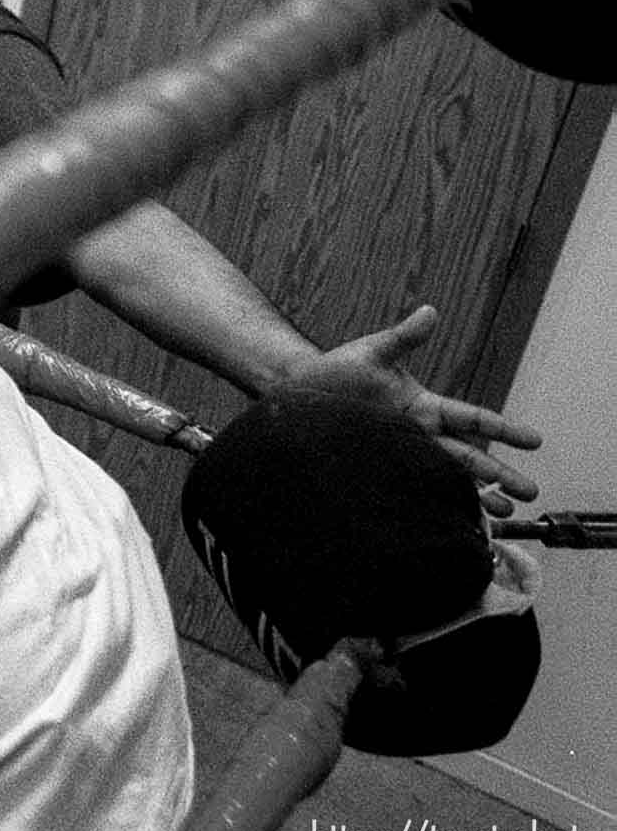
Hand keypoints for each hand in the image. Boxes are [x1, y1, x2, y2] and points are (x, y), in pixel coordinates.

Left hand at [281, 305, 540, 511]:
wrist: (297, 394)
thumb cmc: (335, 371)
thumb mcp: (373, 352)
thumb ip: (405, 337)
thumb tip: (430, 311)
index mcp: (423, 407)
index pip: (471, 419)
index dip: (502, 429)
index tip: (534, 440)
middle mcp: (418, 434)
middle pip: (469, 456)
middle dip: (500, 473)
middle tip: (530, 492)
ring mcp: (401, 455)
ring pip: (447, 477)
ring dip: (477, 494)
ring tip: (503, 513)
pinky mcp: (380, 469)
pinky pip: (413, 489)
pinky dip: (434, 503)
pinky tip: (453, 519)